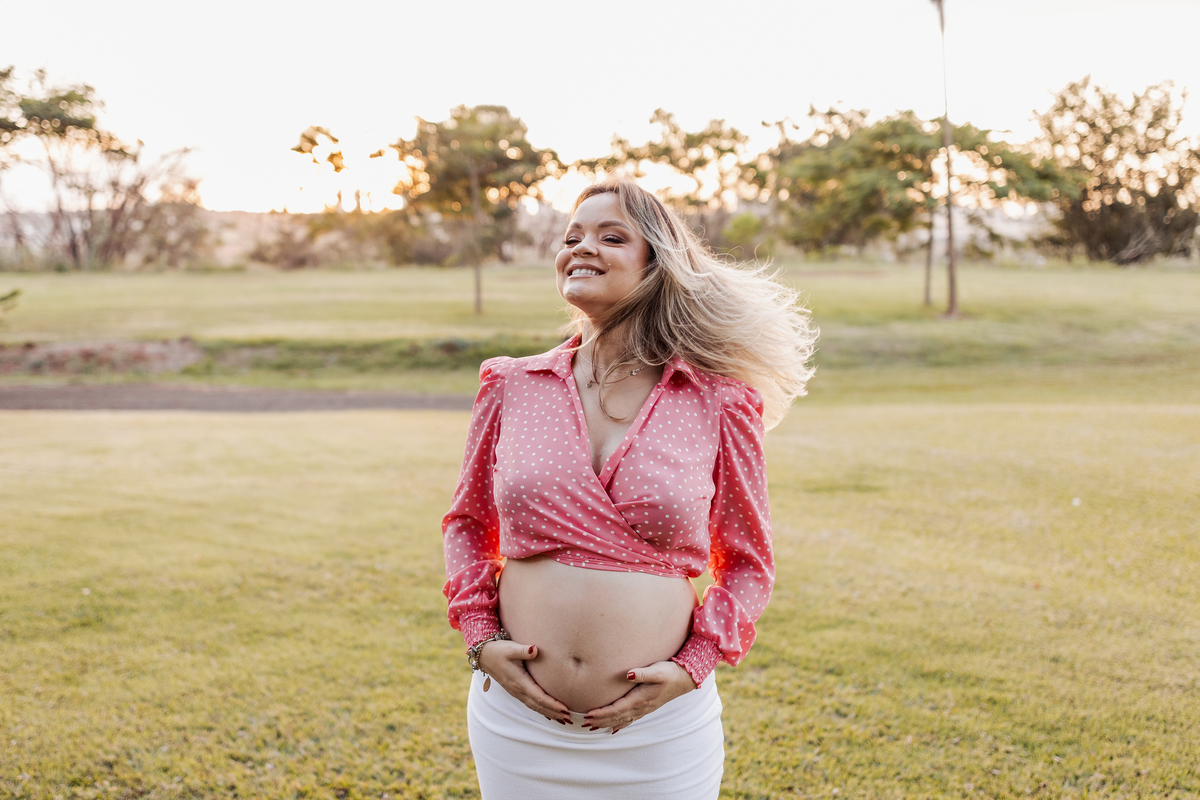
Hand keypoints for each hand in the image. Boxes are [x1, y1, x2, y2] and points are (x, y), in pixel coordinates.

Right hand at [476, 639, 572, 724]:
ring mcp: (516, 692)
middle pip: (538, 705)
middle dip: (554, 712)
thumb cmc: (499, 651)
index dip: (552, 704)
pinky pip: (531, 704)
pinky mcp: (516, 691)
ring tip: (563, 719)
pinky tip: (549, 715)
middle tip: (569, 718)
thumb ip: (523, 650)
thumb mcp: (511, 648)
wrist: (485, 656)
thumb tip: (534, 649)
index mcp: (519, 682)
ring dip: (549, 714)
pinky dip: (541, 710)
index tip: (565, 709)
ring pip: (535, 707)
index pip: (539, 697)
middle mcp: (518, 690)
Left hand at [582, 660, 696, 732]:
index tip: (588, 714)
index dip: (602, 713)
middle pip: (616, 717)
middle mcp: (640, 707)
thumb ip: (642, 673)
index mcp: (640, 699)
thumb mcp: (657, 670)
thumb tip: (628, 674)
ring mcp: (643, 709)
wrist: (684, 679)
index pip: (616, 709)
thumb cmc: (670, 673)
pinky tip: (613, 729)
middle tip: (584, 723)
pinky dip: (619, 724)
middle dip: (600, 720)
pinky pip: (629, 719)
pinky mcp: (646, 708)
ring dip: (606, 723)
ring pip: (621, 720)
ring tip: (592, 727)